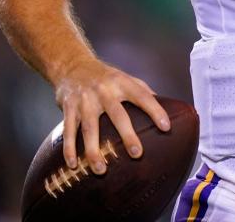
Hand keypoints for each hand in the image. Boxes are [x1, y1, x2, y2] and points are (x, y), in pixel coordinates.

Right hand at [54, 57, 170, 174]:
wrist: (72, 65)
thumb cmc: (104, 76)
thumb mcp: (124, 78)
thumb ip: (142, 91)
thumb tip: (164, 107)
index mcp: (122, 83)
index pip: (143, 96)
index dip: (156, 111)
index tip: (166, 127)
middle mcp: (104, 91)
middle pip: (118, 115)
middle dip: (128, 135)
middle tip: (137, 154)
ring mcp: (85, 100)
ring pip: (90, 128)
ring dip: (94, 150)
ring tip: (101, 170)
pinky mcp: (69, 107)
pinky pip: (69, 130)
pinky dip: (69, 149)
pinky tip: (72, 165)